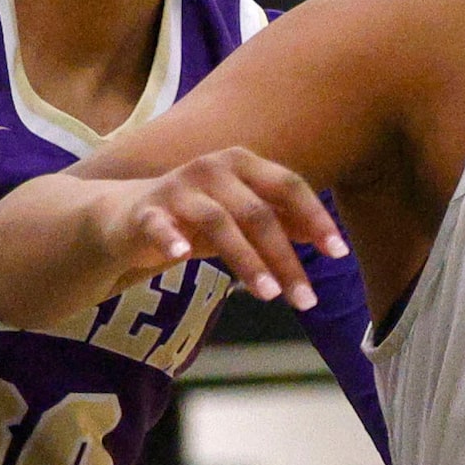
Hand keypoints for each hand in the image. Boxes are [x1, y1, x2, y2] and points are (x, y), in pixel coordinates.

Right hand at [97, 146, 346, 310]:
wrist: (126, 218)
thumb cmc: (196, 217)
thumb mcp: (243, 218)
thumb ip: (282, 222)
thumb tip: (328, 240)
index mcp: (242, 164)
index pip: (288, 185)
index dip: (315, 217)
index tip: (339, 253)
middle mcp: (212, 168)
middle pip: (258, 213)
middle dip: (285, 258)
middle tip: (306, 300)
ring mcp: (177, 188)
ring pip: (219, 222)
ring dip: (247, 260)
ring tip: (269, 295)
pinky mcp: (145, 211)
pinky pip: (159, 224)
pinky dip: (171, 237)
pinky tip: (183, 254)